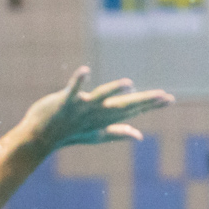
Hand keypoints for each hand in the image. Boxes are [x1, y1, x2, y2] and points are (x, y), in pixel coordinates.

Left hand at [20, 66, 173, 150]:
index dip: (150, 105)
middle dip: (144, 100)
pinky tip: (85, 70)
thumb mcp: (95, 136)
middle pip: (123, 105)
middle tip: (164, 95)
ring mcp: (81, 108)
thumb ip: (118, 134)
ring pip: (100, 97)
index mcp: (105, 119)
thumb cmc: (69, 135)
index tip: (170, 99)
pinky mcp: (64, 102)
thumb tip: (139, 136)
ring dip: (113, 90)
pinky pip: (72, 89)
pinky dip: (78, 80)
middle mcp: (96, 113)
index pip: (132, 111)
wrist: (39, 138)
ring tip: (128, 83)